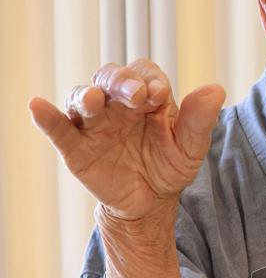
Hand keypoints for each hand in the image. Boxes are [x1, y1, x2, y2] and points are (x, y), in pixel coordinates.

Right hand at [29, 60, 224, 221]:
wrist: (149, 202)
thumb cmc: (168, 166)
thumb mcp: (190, 147)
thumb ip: (199, 121)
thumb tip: (216, 90)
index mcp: (146, 96)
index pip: (145, 74)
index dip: (151, 80)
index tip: (160, 94)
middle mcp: (116, 102)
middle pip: (111, 77)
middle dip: (122, 82)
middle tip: (136, 95)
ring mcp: (94, 122)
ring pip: (83, 97)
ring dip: (87, 96)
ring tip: (93, 101)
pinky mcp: (75, 146)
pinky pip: (58, 127)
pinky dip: (47, 117)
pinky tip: (37, 106)